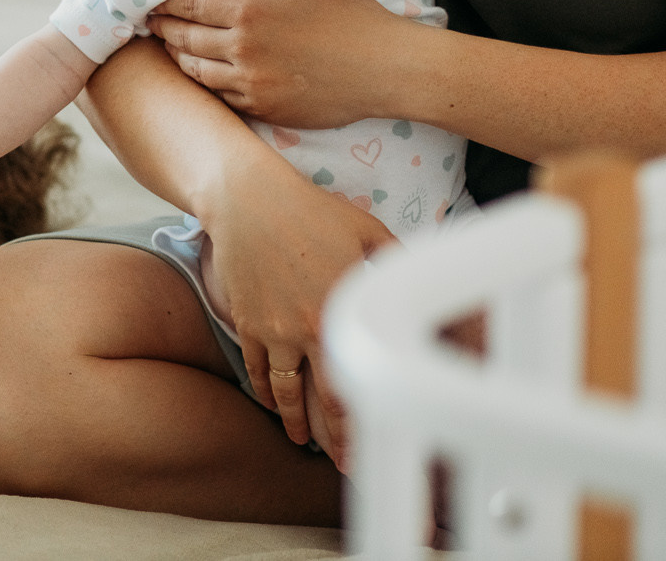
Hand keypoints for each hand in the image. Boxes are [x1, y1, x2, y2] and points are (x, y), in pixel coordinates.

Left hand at [147, 0, 416, 126]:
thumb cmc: (350, 16)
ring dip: (178, 57)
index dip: (166, 1)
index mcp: (250, 10)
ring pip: (196, 71)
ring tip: (170, 46)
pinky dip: (204, 84)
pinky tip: (200, 74)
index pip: (189, 4)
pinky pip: (220, 96)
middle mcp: (244, 48)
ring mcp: (251, 83)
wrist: (385, 68)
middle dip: (164, 28)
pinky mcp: (263, 109)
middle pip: (185, 38)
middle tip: (151, 22)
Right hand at [200, 153, 392, 454]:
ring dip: (293, 423)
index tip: (376, 444)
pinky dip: (263, 390)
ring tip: (301, 442)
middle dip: (335, 441)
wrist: (247, 200)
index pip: (357, 384)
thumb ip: (394, 264)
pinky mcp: (246, 322)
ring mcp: (270, 330)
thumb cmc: (312, 210)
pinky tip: (271, 403)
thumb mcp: (368, 231)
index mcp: (340, 313)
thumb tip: (419, 282)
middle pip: (321, 402)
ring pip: (283, 392)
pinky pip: (254, 368)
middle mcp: (304, 331)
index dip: (365, 423)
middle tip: (344, 466)